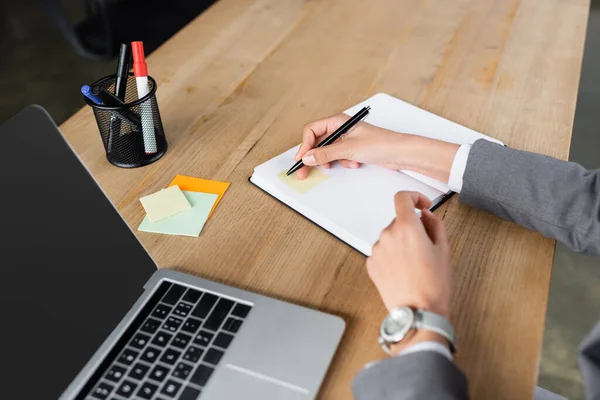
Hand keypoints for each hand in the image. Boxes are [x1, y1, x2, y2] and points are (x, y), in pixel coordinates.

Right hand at [295, 113, 459, 181]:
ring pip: (328, 152)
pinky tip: (354, 164)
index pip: (312, 130)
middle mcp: (340, 128)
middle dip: (314, 157)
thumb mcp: (348, 149)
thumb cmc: (381, 143)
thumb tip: (307, 157)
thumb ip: (325, 153)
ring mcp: (346, 140)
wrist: (401, 152)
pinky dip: (343, 163)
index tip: (302, 159)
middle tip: (304, 171)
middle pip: (318, 142)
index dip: (305, 145)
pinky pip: (339, 158)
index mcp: (338, 121)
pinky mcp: (353, 150)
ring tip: (341, 164)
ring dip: (332, 161)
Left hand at [367, 192, 452, 352]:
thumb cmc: (433, 285)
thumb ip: (435, 224)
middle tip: (426, 247)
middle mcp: (387, 235)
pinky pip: (383, 252)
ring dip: (401, 243)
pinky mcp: (371, 264)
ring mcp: (377, 250)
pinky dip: (392, 256)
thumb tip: (426, 215)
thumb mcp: (444, 250)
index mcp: (406, 228)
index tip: (422, 205)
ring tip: (415, 265)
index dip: (414, 197)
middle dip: (412, 228)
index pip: (402, 198)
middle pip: (399, 221)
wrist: (417, 312)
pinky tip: (404, 272)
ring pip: (391, 237)